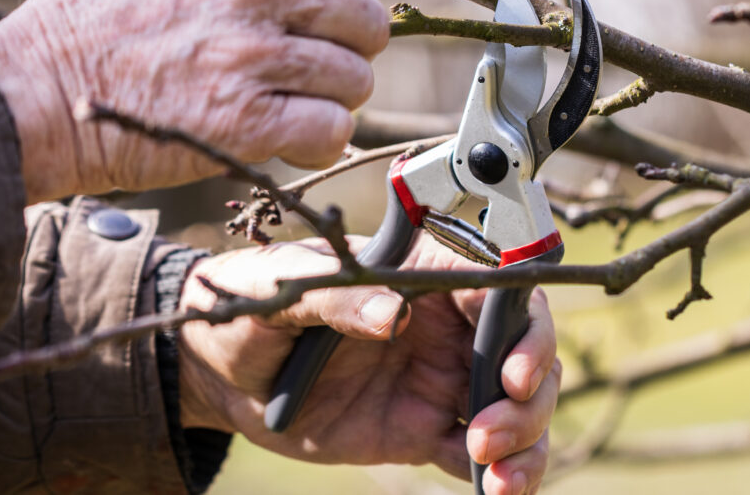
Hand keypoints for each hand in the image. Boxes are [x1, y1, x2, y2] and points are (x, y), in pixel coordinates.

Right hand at [0, 0, 388, 202]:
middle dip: (348, 51)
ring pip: (353, 83)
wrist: (38, 93)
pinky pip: (330, 132)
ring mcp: (252, 62)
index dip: (334, 11)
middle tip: (314, 72)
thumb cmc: (88, 27)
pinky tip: (289, 141)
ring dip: (331, 102)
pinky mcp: (246, 124)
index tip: (315, 31)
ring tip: (292, 109)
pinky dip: (320, 142)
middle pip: (364, 25)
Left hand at [177, 235, 559, 494]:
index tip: (513, 373)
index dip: (526, 331)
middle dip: (529, 399)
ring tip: (498, 474)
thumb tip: (390, 312)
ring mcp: (440, 379)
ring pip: (516, 409)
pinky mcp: (423, 430)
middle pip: (526, 355)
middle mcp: (447, 326)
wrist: (220, 373)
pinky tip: (497, 493)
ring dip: (526, 441)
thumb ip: (335, 296)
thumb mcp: (282, 290)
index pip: (502, 292)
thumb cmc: (253, 308)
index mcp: (425, 276)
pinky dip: (501, 477)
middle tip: (489, 432)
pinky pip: (477, 454)